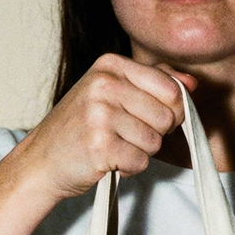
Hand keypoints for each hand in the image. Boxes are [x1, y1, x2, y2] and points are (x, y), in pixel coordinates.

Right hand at [15, 54, 196, 202]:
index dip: (167, 112)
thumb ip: (153, 83)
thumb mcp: (111, 93)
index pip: (171, 88)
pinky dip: (129, 169)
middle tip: (122, 136)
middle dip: (152, 134)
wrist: (42, 161)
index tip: (143, 119)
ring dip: (139, 153)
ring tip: (113, 148)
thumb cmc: (80, 129)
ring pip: (155, 142)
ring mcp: (100, 115)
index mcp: (110, 65)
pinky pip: (140, 162)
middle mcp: (105, 85)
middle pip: (166, 117)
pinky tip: (109, 162)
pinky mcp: (100, 146)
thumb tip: (191, 84)